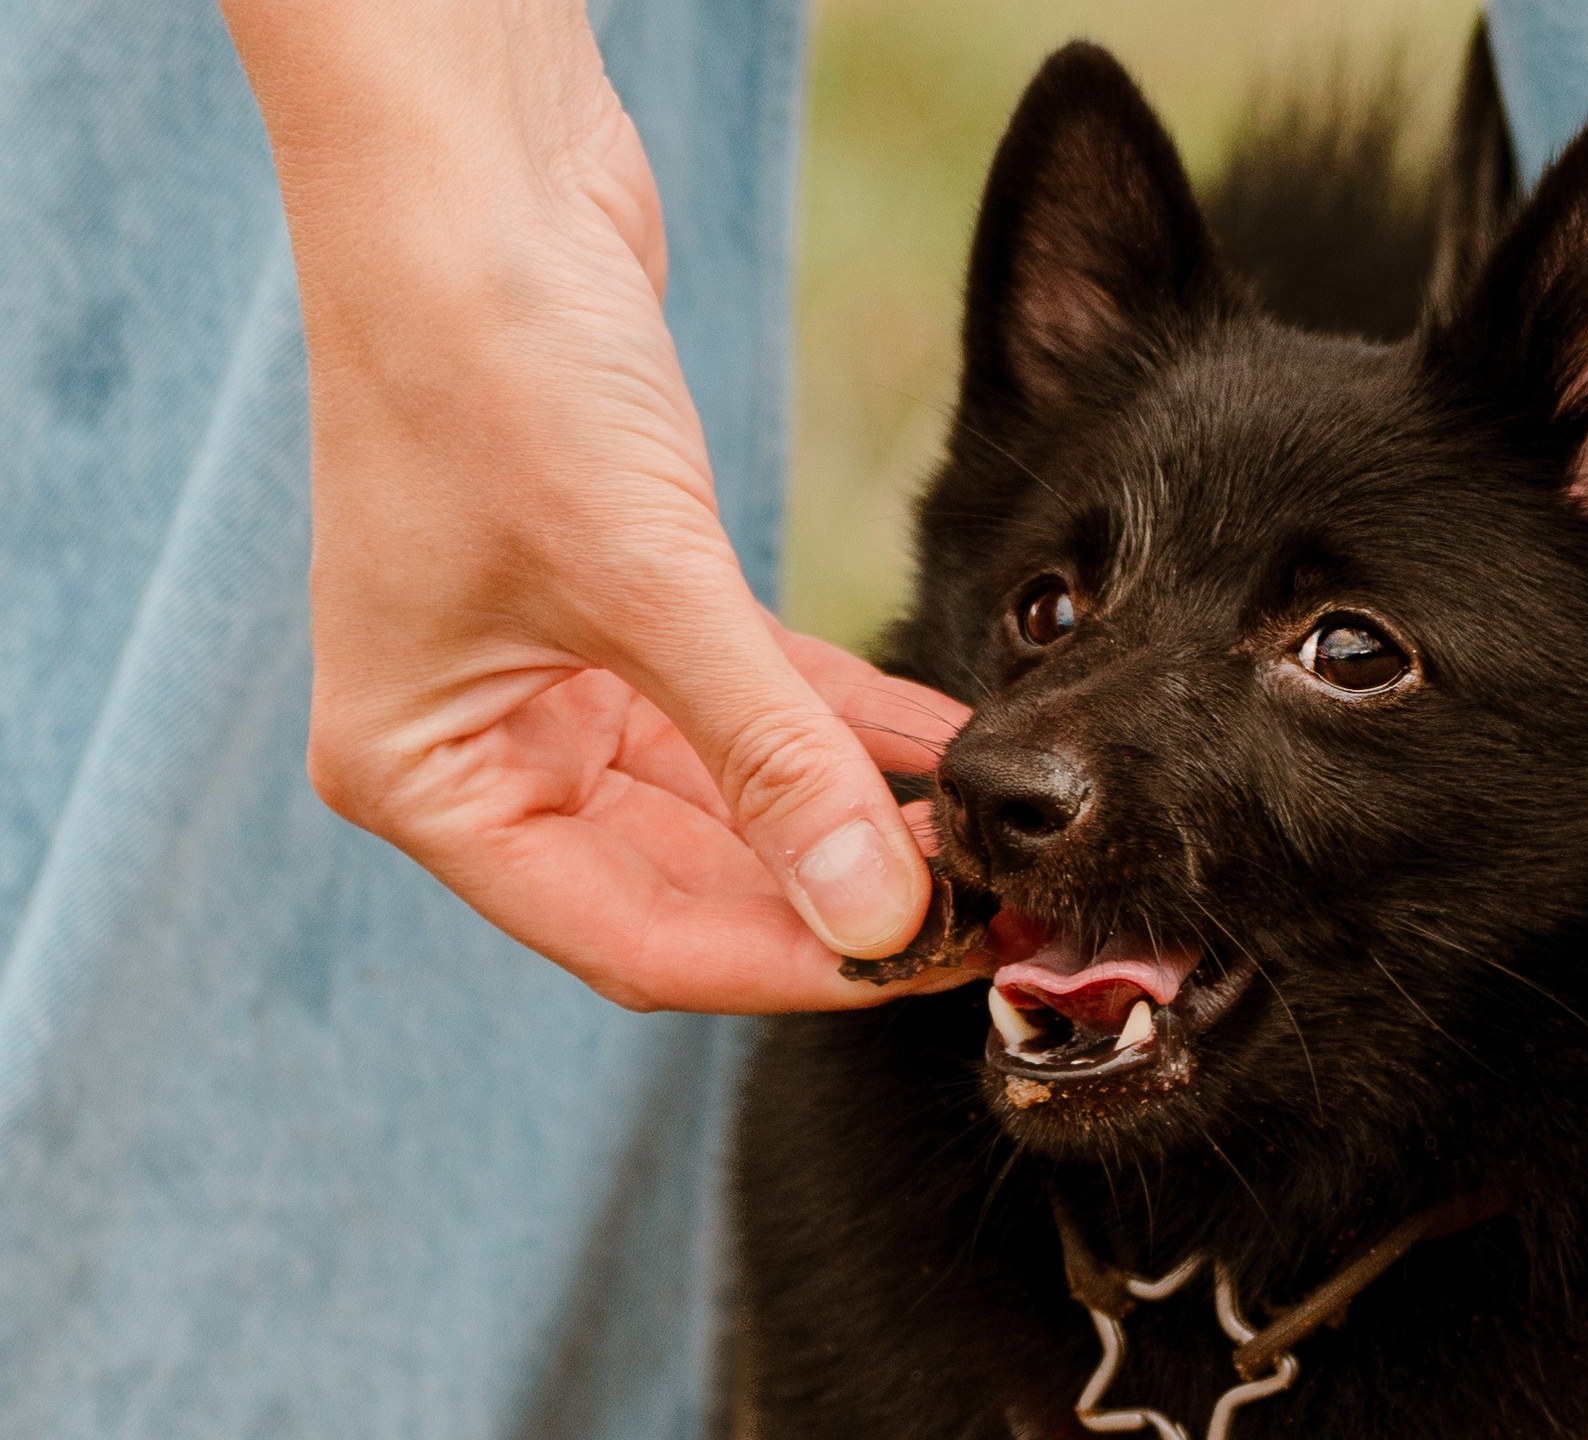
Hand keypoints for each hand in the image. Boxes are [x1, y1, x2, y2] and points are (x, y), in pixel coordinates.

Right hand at [226, 0, 963, 1011]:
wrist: (471, 162)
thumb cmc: (495, 358)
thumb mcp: (647, 582)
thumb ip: (773, 759)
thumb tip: (879, 916)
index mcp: (427, 777)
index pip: (633, 935)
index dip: (788, 961)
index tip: (926, 962)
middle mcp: (484, 743)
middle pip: (695, 879)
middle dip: (842, 893)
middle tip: (992, 908)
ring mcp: (555, 674)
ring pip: (736, 794)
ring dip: (858, 812)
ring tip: (994, 838)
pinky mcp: (630, 599)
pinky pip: (759, 697)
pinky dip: (852, 722)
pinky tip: (953, 748)